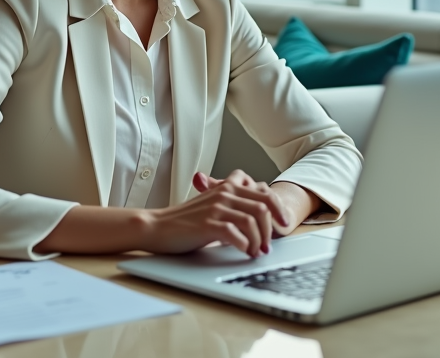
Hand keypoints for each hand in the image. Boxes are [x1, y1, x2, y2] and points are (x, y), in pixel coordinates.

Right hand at [142, 169, 290, 257]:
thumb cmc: (184, 220)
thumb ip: (232, 204)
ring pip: (252, 221)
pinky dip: (245, 245)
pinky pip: (236, 234)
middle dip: (270, 229)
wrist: (157, 226)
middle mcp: (224, 194)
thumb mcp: (211, 204)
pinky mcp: (208, 224)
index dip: (278, 209)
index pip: (264, 194)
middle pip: (263, 207)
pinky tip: (244, 252)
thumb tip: (258, 218)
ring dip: (259, 240)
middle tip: (268, 246)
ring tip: (256, 252)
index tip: (283, 224)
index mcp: (227, 187)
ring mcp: (216, 208)